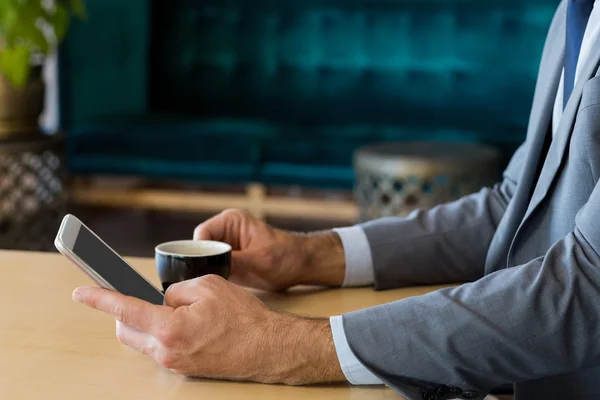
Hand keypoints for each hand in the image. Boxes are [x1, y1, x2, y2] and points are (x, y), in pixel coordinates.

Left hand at [72, 275, 344, 384]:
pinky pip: (163, 347)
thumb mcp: (208, 286)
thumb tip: (164, 300)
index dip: (100, 298)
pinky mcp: (185, 369)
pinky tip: (191, 323)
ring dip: (151, 323)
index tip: (81, 292)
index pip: (125, 310)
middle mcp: (166, 351)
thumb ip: (176, 290)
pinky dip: (167, 332)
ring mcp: (175, 363)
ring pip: (145, 339)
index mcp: (169, 328)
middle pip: (127, 330)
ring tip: (181, 310)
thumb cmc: (243, 317)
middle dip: (128, 312)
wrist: (268, 347)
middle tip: (148, 297)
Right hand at [194, 209, 345, 290]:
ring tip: (207, 288)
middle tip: (200, 283)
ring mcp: (226, 246)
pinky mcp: (229, 260)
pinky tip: (214, 289)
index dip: (197, 252)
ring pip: (203, 259)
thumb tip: (209, 267)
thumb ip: (233, 261)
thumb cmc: (286, 256)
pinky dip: (212, 277)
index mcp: (230, 221)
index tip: (200, 269)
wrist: (302, 265)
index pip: (202, 234)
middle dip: (199, 264)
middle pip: (199, 247)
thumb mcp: (259, 260)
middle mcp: (224, 231)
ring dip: (205, 272)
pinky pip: (212, 268)